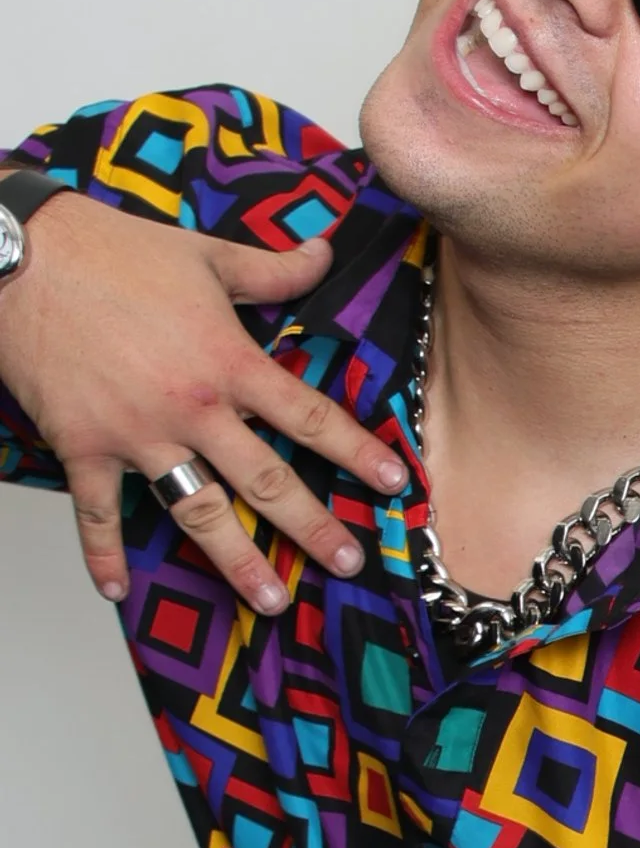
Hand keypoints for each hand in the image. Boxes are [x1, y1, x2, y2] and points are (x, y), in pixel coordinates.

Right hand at [0, 187, 408, 612]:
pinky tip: (116, 590)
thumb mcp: (205, 253)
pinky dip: (103, 553)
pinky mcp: (81, 446)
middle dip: (313, 527)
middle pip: (266, 480)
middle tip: (349, 562)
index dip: (356, 451)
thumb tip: (324, 252)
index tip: (394, 483)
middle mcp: (190, 408)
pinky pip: (96, 512)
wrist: (19, 256)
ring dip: (235, 561)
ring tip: (270, 598)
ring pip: (197, 511)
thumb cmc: (107, 250)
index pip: (308, 415)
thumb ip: (271, 268)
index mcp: (227, 361)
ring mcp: (136, 434)